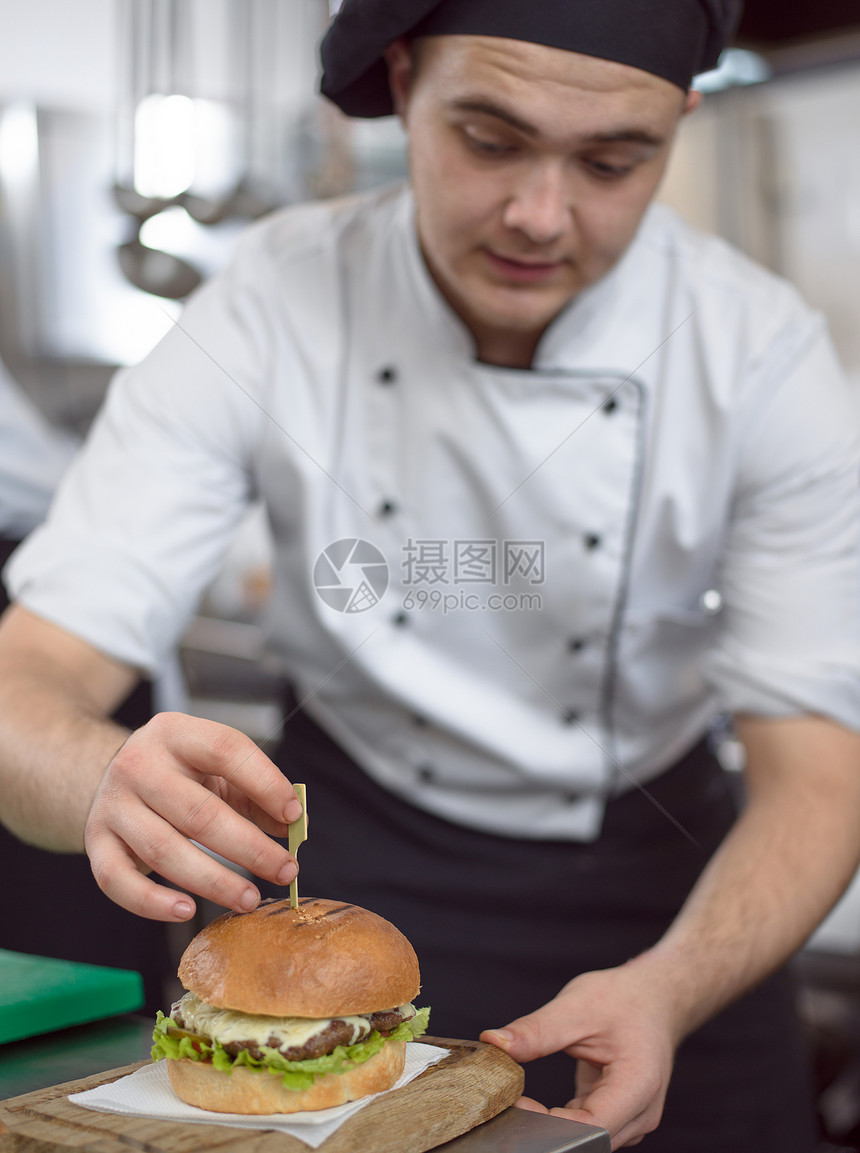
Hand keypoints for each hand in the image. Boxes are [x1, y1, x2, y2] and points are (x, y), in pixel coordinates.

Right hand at [84, 712, 302, 921]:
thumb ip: (256, 793)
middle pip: (199, 812)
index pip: (226, 750)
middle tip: (285, 871)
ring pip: (164, 851)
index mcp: (175, 733)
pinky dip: (153, 903)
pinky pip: (118, 881)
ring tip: (250, 898)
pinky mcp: (96, 841)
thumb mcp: (217, 769)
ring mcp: (113, 804)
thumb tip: (295, 825)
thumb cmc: (178, 775)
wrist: (110, 776)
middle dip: (249, 848)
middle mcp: (138, 764)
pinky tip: (187, 910)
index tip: (294, 816)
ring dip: (214, 881)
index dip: (265, 783)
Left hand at [480, 961, 680, 1149]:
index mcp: (638, 1085)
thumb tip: (493, 1042)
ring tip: (513, 1103)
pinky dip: (556, 1120)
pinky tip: (529, 1105)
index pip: (592, 1126)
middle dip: (544, 1129)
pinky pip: (584, 1129)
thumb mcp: (576, 1006)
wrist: (654, 998)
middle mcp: (641, 1112)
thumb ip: (536, 1031)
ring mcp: (632, 1118)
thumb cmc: (623, 998)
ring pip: (585, 1139)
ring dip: (549, 1127)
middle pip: (588, 1139)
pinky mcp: (617, 1115)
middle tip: (504, 1104)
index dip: (551, 1124)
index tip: (515, 1105)